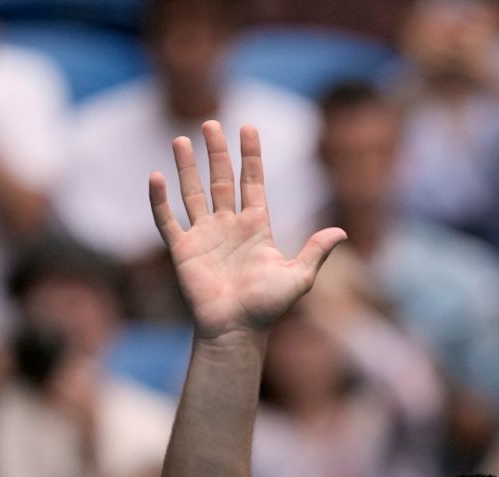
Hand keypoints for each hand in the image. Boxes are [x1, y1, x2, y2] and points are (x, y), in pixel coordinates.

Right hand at [150, 121, 345, 339]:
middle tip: (210, 122)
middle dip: (216, 151)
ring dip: (187, 167)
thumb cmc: (267, 308)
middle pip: (221, 179)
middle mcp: (229, 226)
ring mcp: (204, 236)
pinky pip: (168, 220)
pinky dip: (160, 200)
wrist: (237, 331)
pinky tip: (156, 176)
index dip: (251, 156)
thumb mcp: (298, 277)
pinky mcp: (183, 250)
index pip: (253, 182)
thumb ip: (316, 252)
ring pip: (193, 193)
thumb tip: (342, 231)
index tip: (248, 128)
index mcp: (256, 227)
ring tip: (181, 139)